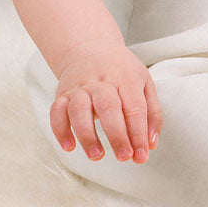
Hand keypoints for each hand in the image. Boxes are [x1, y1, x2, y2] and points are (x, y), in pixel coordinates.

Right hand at [51, 41, 161, 163]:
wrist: (91, 49)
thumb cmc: (122, 71)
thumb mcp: (144, 84)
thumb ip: (151, 113)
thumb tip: (151, 144)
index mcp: (127, 79)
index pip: (135, 108)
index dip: (139, 134)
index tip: (142, 155)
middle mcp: (103, 82)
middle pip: (109, 109)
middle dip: (117, 136)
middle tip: (124, 157)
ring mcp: (81, 88)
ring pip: (80, 111)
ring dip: (88, 136)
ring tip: (97, 156)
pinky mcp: (62, 94)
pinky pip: (56, 112)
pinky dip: (60, 130)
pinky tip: (69, 146)